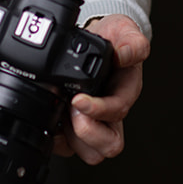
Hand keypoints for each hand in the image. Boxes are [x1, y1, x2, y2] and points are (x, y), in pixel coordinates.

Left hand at [55, 15, 149, 165]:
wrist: (100, 39)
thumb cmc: (115, 40)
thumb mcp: (127, 32)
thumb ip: (132, 43)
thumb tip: (124, 55)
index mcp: (126, 93)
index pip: (118, 113)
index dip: (98, 110)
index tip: (79, 99)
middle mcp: (111, 113)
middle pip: (109, 145)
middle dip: (87, 132)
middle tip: (71, 110)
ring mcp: (94, 122)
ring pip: (89, 151)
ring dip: (71, 137)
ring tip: (61, 112)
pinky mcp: (74, 125)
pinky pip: (67, 147)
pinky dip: (56, 140)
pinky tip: (50, 119)